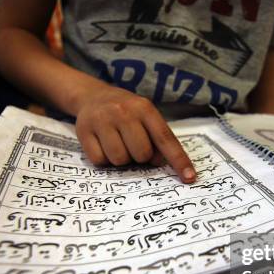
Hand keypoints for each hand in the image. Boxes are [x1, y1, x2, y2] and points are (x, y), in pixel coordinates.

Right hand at [74, 83, 196, 182]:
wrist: (92, 96)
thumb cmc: (127, 113)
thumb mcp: (146, 116)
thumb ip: (158, 138)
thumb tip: (161, 164)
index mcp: (145, 109)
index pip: (165, 139)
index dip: (178, 161)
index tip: (189, 178)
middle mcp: (124, 112)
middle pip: (142, 155)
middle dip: (140, 157)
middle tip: (132, 145)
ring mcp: (102, 120)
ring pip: (120, 160)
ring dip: (122, 159)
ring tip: (117, 144)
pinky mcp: (84, 131)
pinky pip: (100, 161)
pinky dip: (104, 160)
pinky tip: (103, 145)